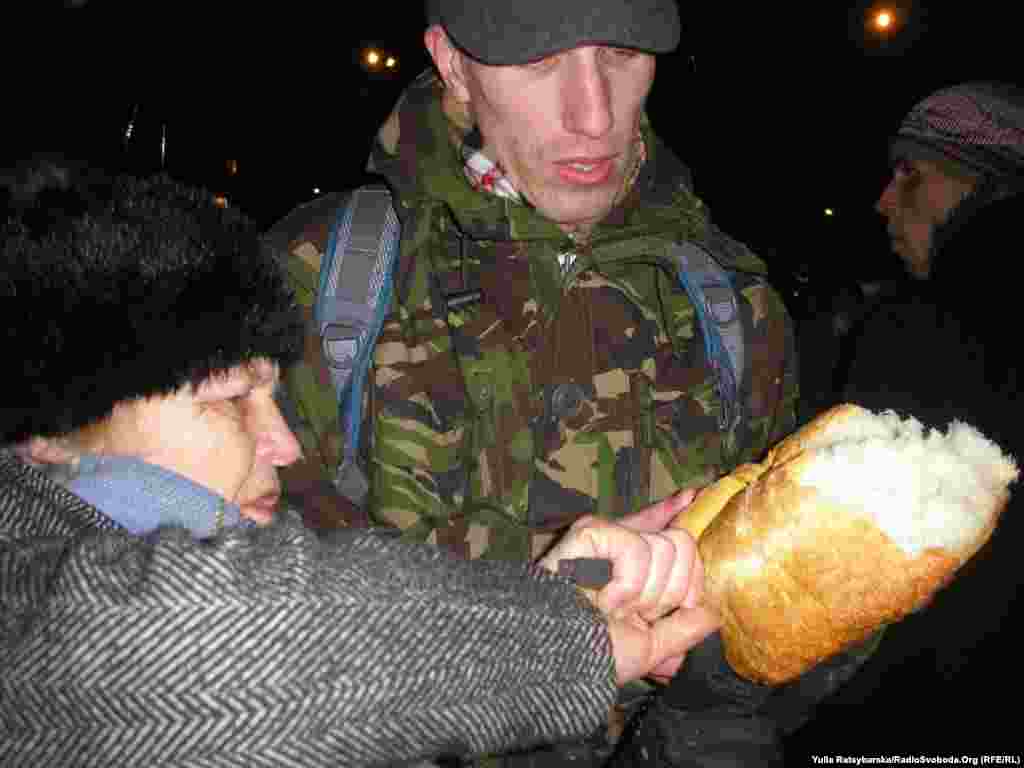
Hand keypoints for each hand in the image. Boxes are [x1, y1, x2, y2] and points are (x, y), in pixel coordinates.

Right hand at [539, 490, 720, 685]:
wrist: (561, 660)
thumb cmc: (594, 656)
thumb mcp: (651, 646)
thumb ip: (683, 628)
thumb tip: (713, 612)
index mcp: (633, 570)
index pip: (663, 532)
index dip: (678, 514)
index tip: (693, 496)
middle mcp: (620, 547)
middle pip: (681, 544)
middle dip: (670, 591)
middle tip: (635, 612)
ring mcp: (606, 536)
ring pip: (665, 550)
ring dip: (644, 595)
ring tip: (611, 608)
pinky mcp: (590, 532)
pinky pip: (636, 550)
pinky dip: (626, 585)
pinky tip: (602, 598)